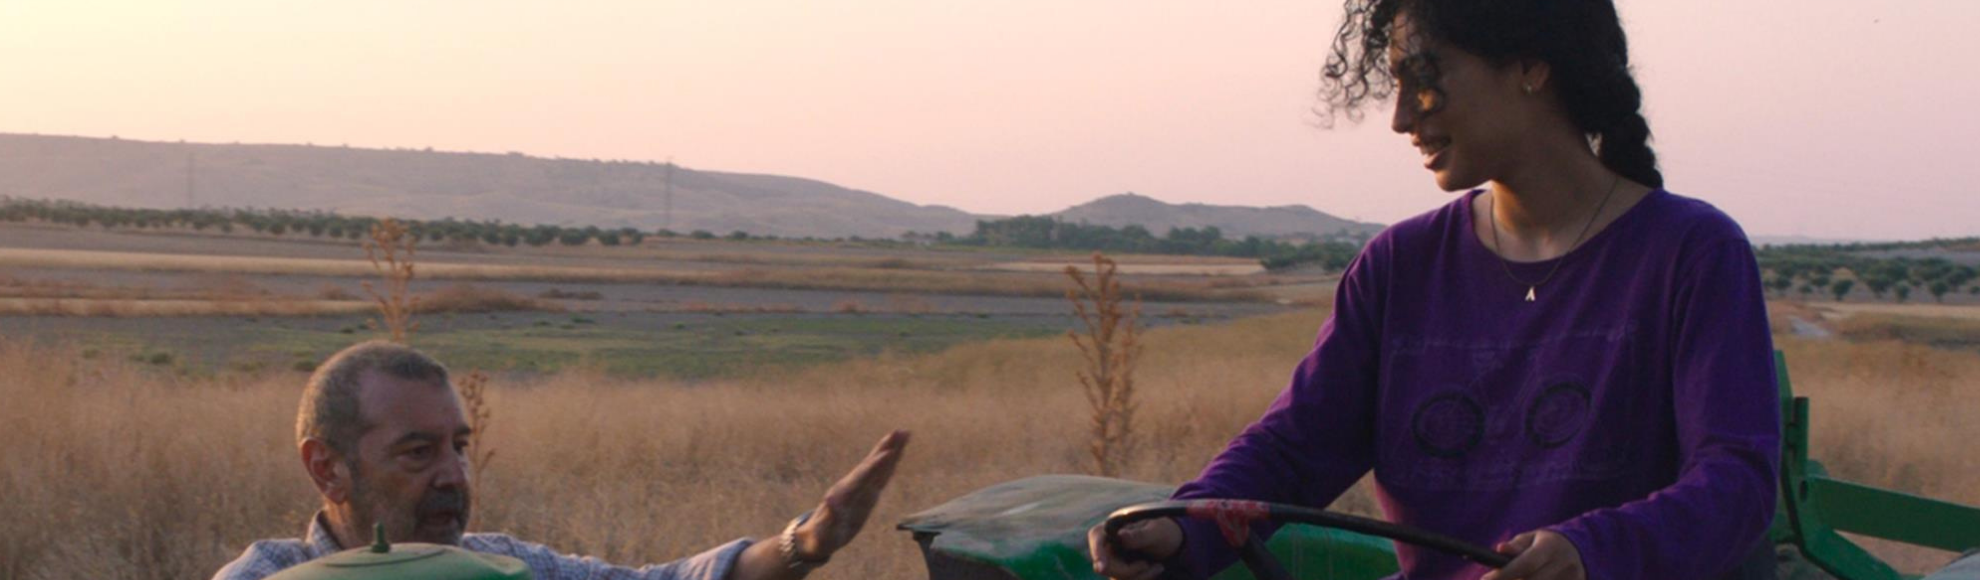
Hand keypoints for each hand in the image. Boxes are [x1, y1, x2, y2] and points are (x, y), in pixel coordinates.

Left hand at [792, 430, 909, 559]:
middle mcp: (852, 486)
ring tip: (903, 434)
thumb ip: (829, 518)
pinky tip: (896, 455)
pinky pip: (880, 475)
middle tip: (900, 431)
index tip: (888, 453)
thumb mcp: (824, 532)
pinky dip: (889, 464)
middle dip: (885, 448)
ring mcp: (859, 489)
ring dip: (890, 450)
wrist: (816, 537)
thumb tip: (830, 502)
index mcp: (844, 494)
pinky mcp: (865, 494)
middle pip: (871, 464)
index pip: (862, 476)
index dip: (875, 465)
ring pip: (878, 466)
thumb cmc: (820, 537)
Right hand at [1087, 517, 1182, 579]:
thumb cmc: (1163, 532)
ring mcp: (1113, 560)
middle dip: (1128, 570)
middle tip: (1147, 564)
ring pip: (1116, 578)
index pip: (1097, 537)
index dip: (1097, 552)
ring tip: (1157, 566)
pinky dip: (1141, 579)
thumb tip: (1120, 536)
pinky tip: (1154, 570)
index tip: (1101, 567)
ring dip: (1140, 576)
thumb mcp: (1156, 532)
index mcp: (1113, 527)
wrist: (1172, 544)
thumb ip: (1139, 536)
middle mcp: (1109, 544)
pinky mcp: (1120, 573)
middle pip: (1105, 565)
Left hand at [1481, 530, 1584, 579]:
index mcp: (1551, 547)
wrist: (1580, 551)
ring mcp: (1573, 578)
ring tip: (1517, 577)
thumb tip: (1500, 549)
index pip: (1526, 564)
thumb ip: (1515, 546)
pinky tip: (1527, 579)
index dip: (1504, 574)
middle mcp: (1565, 564)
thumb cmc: (1545, 544)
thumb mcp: (1531, 539)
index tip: (1485, 579)